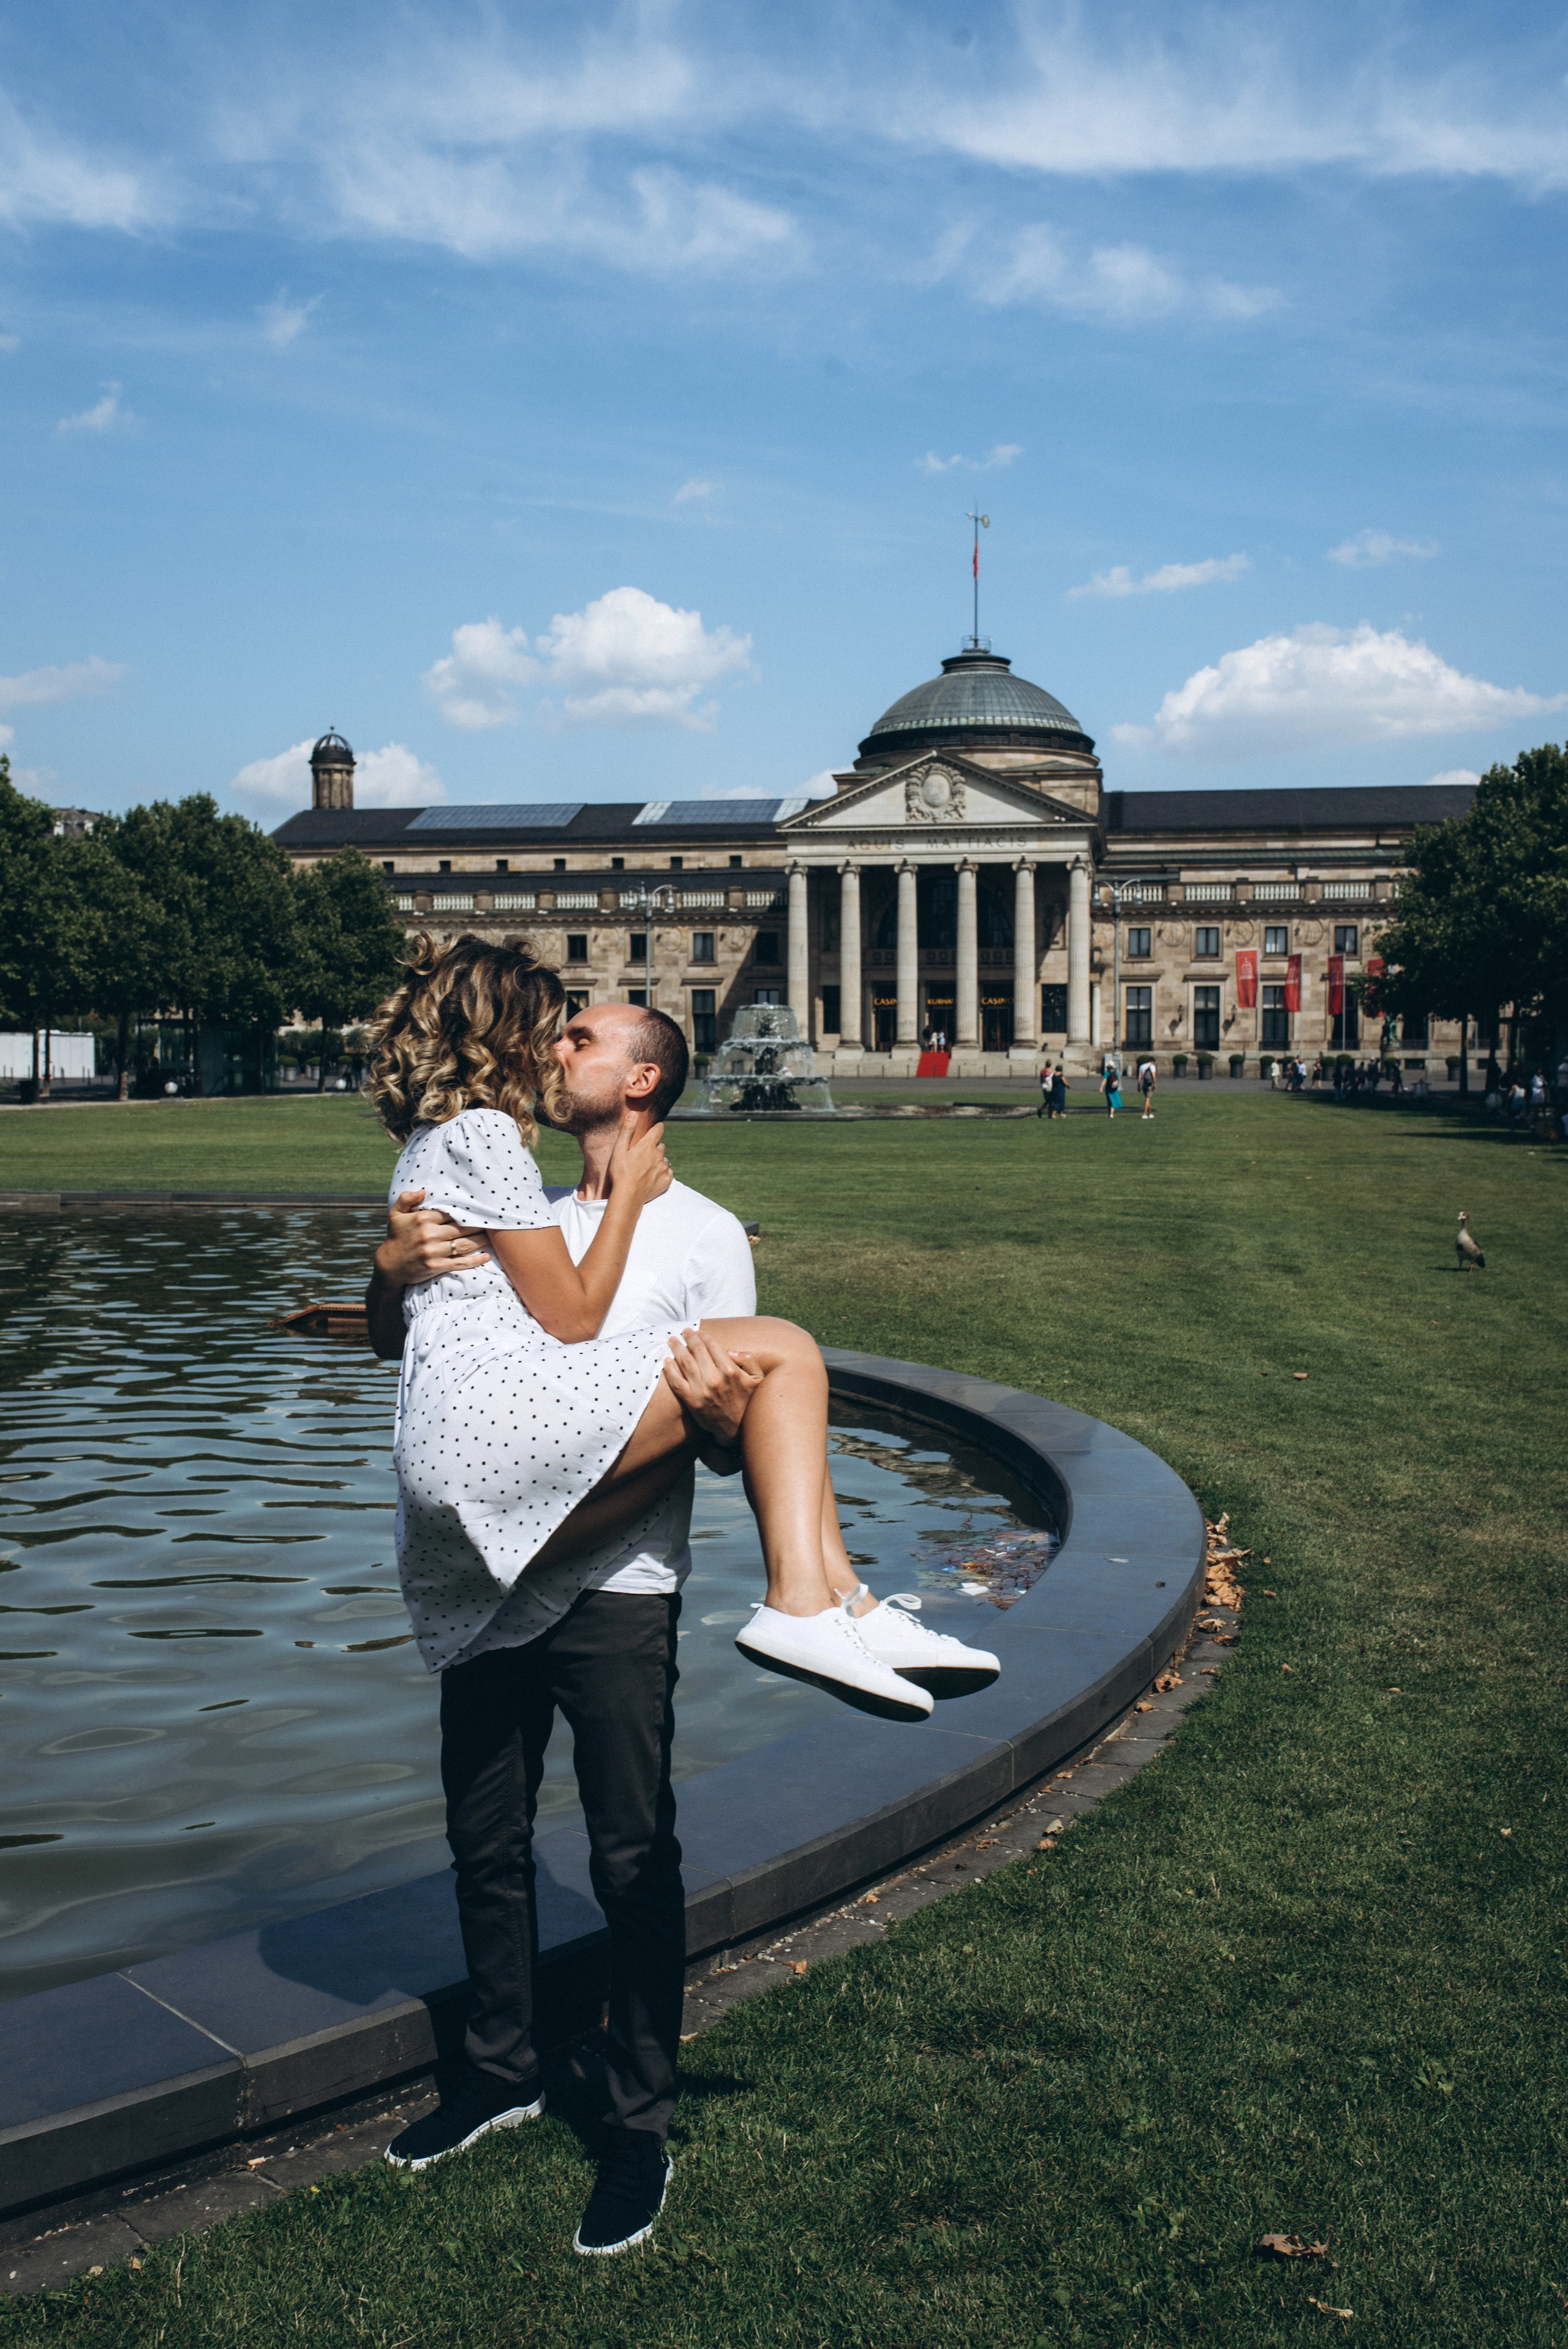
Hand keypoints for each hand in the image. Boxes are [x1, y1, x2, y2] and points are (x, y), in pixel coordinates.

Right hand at [373, 1188, 491, 1287]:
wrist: (389, 1265)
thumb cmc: (395, 1236)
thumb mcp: (395, 1214)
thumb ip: (406, 1198)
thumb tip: (423, 1191)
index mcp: (422, 1218)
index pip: (451, 1212)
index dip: (466, 1211)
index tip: (479, 1209)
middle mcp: (429, 1234)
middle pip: (461, 1228)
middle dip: (478, 1225)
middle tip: (492, 1222)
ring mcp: (433, 1252)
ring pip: (464, 1244)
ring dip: (481, 1240)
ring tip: (492, 1237)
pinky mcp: (436, 1266)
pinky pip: (460, 1263)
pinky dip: (475, 1260)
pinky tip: (486, 1256)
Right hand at [607, 1112, 672, 1208]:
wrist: (628, 1195)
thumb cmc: (620, 1172)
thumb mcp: (619, 1149)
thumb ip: (627, 1130)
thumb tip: (633, 1113)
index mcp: (648, 1145)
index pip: (659, 1129)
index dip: (657, 1128)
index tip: (655, 1130)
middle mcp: (659, 1155)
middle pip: (661, 1145)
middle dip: (654, 1147)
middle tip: (643, 1155)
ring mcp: (663, 1168)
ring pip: (664, 1160)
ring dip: (658, 1161)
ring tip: (646, 1168)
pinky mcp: (666, 1180)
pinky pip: (668, 1172)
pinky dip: (662, 1173)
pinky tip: (652, 1177)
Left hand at [661, 1326, 762, 1443]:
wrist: (736, 1429)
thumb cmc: (748, 1401)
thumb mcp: (758, 1380)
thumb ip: (749, 1360)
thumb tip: (730, 1351)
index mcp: (730, 1371)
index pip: (713, 1346)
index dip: (704, 1336)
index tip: (698, 1331)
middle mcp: (714, 1379)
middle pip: (697, 1351)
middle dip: (689, 1338)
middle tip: (684, 1331)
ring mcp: (701, 1391)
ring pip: (684, 1363)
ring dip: (677, 1349)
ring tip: (672, 1340)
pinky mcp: (691, 1402)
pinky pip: (676, 1382)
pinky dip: (669, 1370)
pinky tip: (666, 1361)